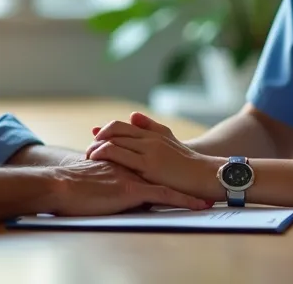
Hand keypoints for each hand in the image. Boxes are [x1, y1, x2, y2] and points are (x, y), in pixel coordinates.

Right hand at [46, 159, 211, 215]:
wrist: (59, 186)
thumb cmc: (69, 187)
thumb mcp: (92, 179)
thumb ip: (107, 177)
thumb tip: (115, 186)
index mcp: (121, 161)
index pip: (148, 161)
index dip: (165, 166)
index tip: (181, 172)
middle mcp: (130, 165)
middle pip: (161, 169)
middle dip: (182, 175)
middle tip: (202, 181)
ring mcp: (133, 176)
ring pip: (167, 181)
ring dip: (188, 187)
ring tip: (207, 194)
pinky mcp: (132, 190)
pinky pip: (164, 196)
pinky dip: (182, 200)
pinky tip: (197, 206)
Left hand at [87, 114, 225, 200]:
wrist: (204, 176)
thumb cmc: (187, 163)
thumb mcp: (169, 140)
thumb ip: (151, 127)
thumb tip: (133, 115)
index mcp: (152, 134)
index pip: (121, 126)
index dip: (105, 129)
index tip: (93, 135)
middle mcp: (148, 138)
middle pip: (114, 132)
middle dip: (97, 139)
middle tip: (87, 150)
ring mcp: (147, 150)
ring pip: (114, 141)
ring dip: (96, 148)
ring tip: (88, 157)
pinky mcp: (147, 165)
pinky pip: (119, 156)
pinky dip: (105, 156)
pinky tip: (97, 163)